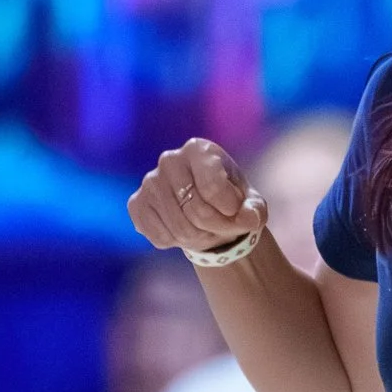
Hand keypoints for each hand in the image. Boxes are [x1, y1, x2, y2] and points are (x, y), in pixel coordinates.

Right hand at [129, 136, 262, 259]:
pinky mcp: (136, 204)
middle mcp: (169, 159)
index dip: (231, 212)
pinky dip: (177, 243)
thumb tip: (248, 218)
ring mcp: (149, 181)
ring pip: (180, 229)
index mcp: (199, 149)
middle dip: (217, 229)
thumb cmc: (230, 202)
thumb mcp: (251, 205)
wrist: (205, 211)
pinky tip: (181, 229)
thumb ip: (255, 210)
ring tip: (204, 229)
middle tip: (223, 227)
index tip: (235, 211)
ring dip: (199, 239)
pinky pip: (160, 237)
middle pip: (197, 212)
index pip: (213, 189)